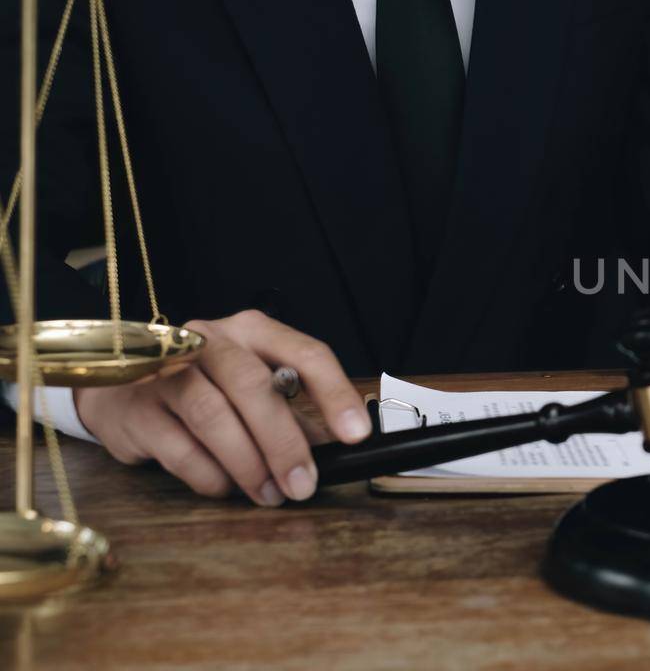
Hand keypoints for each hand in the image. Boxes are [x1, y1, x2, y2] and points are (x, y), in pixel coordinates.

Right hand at [76, 310, 369, 504]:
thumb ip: (294, 415)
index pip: (304, 353)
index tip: (356, 434)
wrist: (118, 391)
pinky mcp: (136, 408)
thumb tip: (334, 453)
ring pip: (213, 416)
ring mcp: (165, 370)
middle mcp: (208, 340)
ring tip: (269, 494)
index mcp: (252, 330)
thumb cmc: (204, 389)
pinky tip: (226, 487)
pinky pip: (180, 449)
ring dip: (248, 464)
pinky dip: (210, 475)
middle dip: (284, 442)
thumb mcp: (255, 390)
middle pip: (253, 386)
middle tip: (303, 485)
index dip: (334, 393)